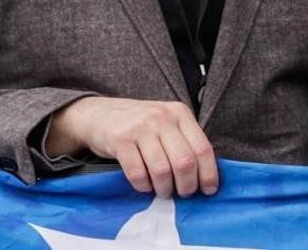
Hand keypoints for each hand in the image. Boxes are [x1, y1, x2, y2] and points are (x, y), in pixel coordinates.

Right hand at [46, 97, 217, 197]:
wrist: (99, 114)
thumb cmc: (139, 124)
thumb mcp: (166, 122)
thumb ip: (184, 141)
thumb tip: (205, 175)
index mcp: (180, 113)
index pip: (203, 148)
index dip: (208, 173)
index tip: (208, 190)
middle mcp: (162, 117)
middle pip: (185, 162)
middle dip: (187, 185)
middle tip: (183, 193)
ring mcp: (140, 128)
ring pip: (162, 170)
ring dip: (165, 189)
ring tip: (163, 191)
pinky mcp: (120, 140)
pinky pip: (138, 173)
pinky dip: (143, 186)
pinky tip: (144, 186)